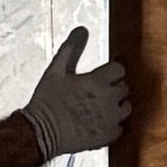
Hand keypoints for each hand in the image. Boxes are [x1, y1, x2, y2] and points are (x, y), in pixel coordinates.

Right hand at [20, 28, 130, 160]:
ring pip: (125, 107)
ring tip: (98, 108)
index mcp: (98, 81)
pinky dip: (111, 125)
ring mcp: (110, 119)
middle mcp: (108, 100)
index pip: (119, 70)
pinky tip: (97, 122)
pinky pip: (119, 127)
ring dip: (116, 106)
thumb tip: (82, 30)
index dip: (110, 72)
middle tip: (95, 93)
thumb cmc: (47, 102)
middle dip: (112, 88)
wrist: (40, 133)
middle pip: (123, 88)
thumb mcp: (55, 71)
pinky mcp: (108, 136)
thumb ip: (71, 49)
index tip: (100, 77)